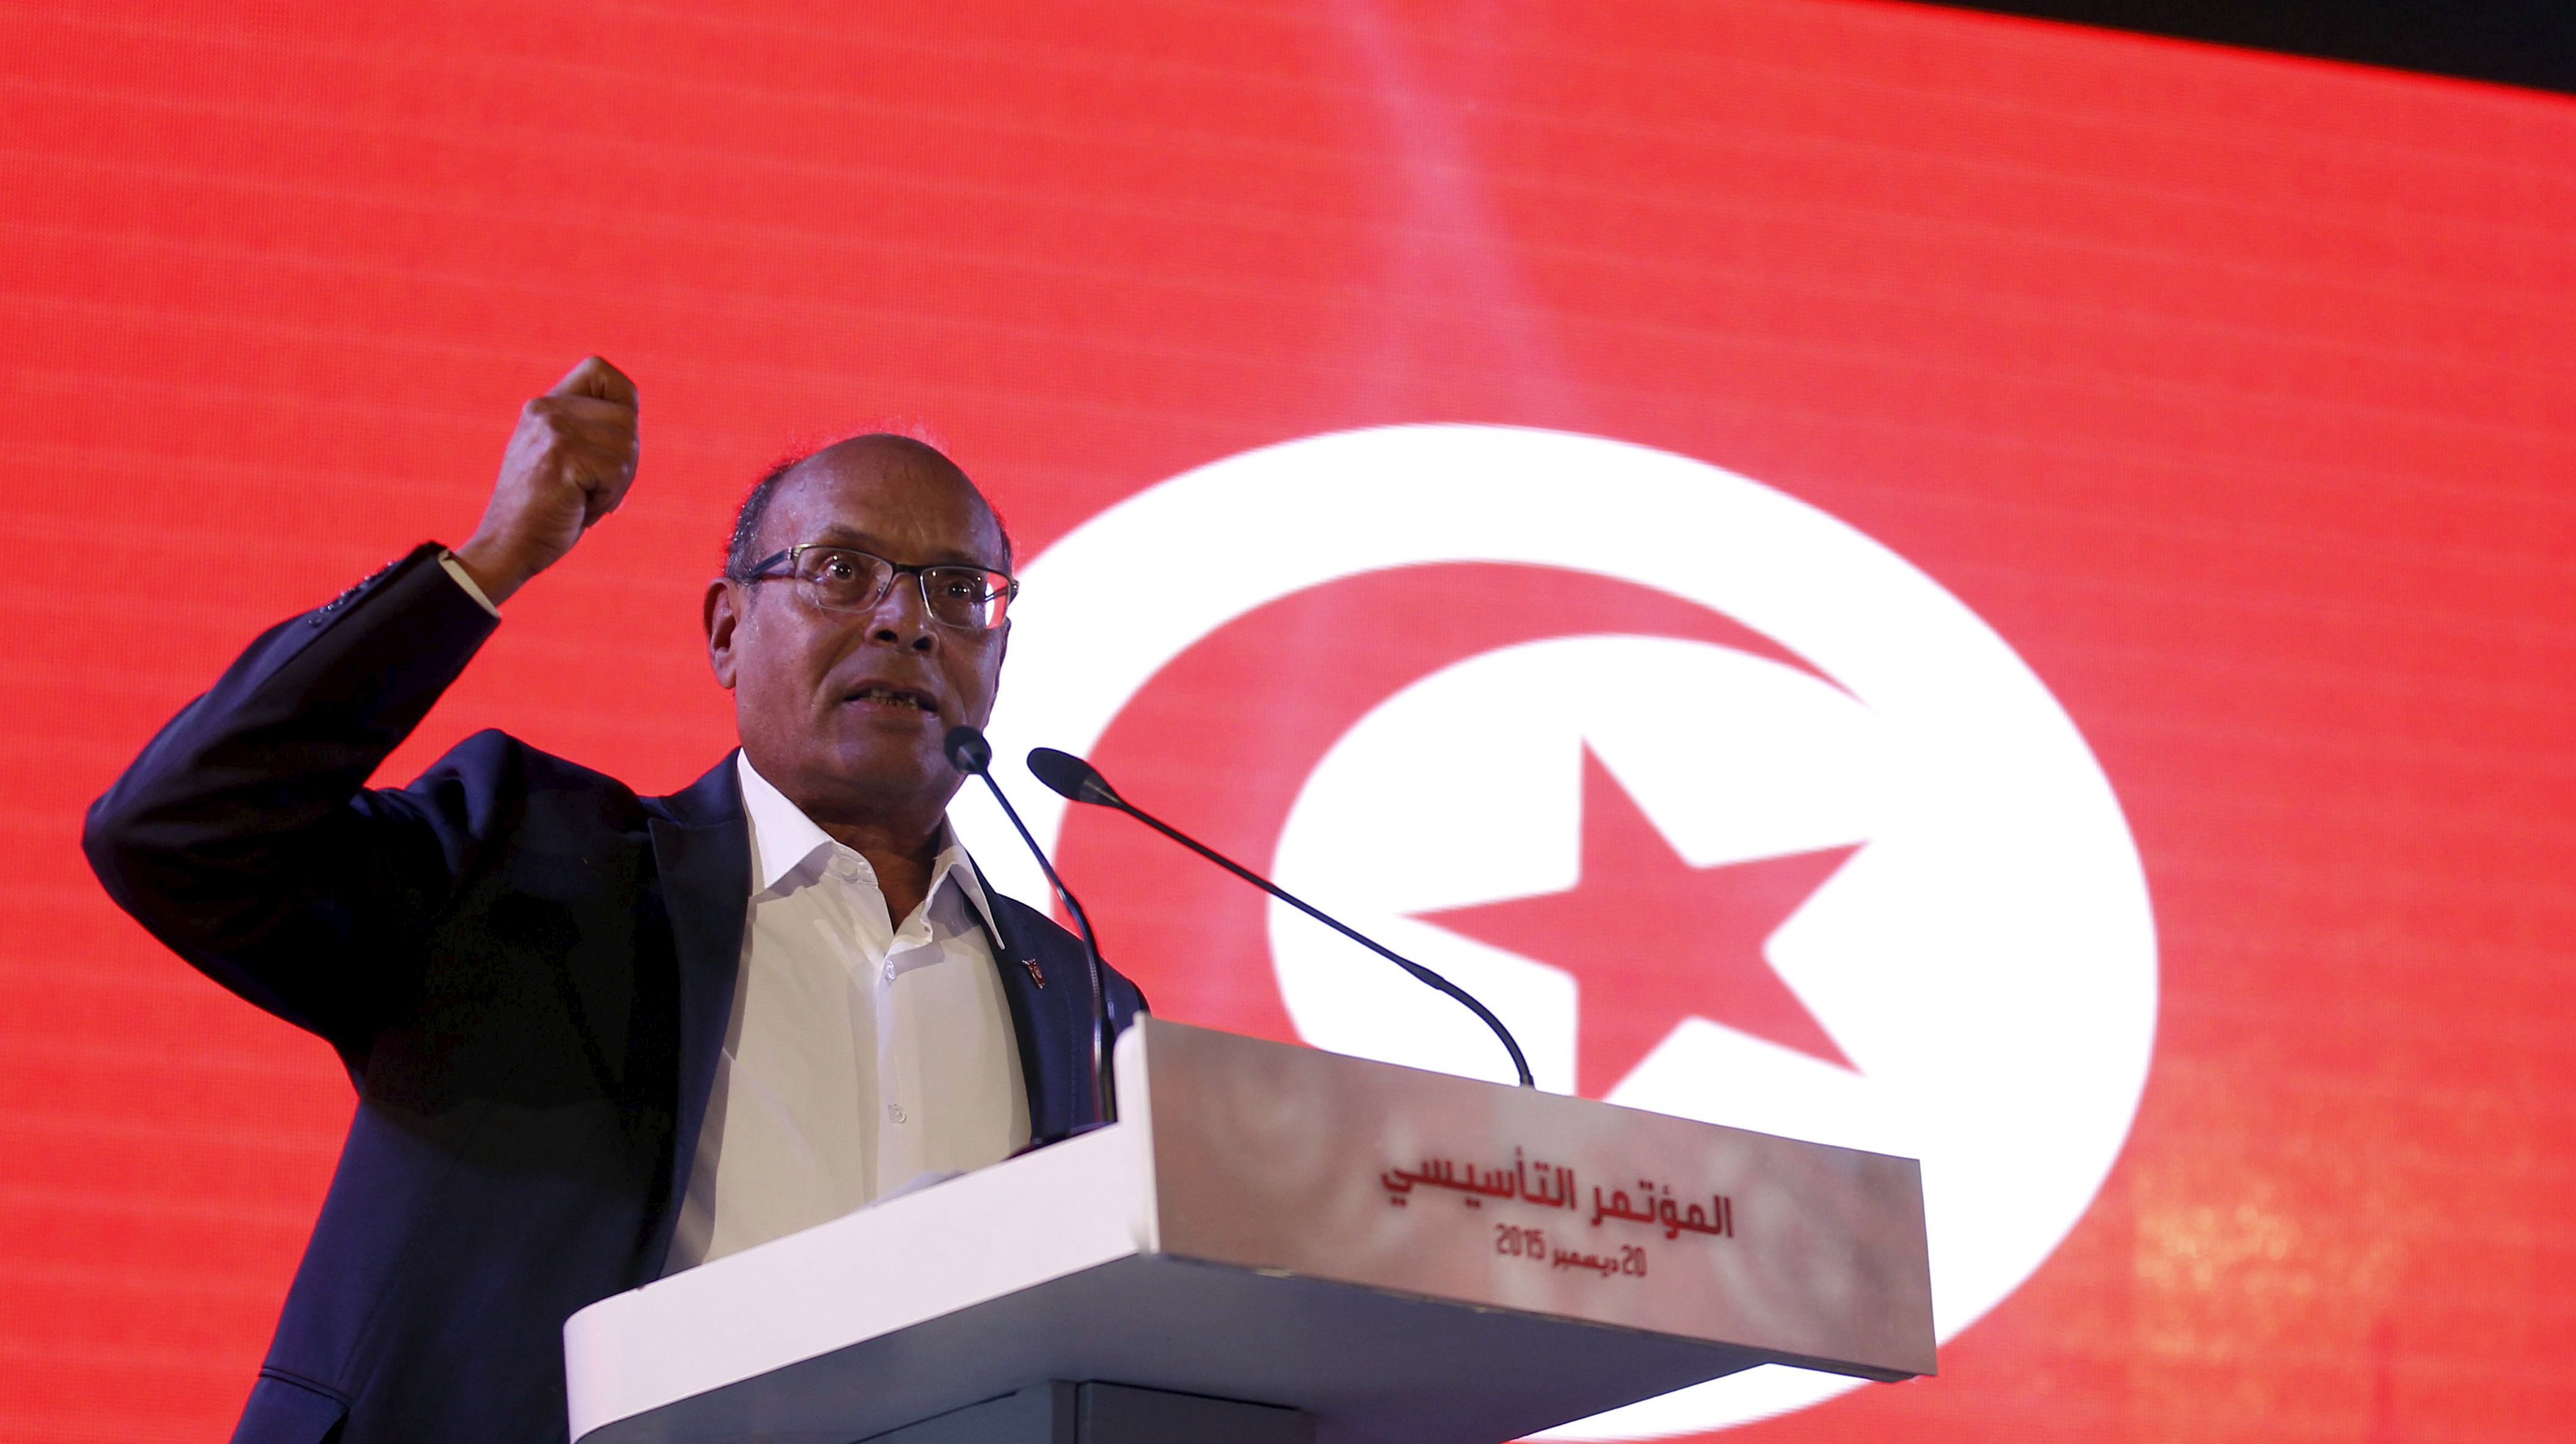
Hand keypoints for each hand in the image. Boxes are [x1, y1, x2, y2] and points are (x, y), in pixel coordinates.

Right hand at [452, 356, 639, 604]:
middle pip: (626, 418)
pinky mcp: (562, 458)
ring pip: (627, 446)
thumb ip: (586, 430)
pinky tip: (579, 509)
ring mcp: (553, 431)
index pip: (600, 370)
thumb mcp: (561, 457)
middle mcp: (545, 409)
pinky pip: (617, 472)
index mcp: (543, 405)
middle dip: (624, 461)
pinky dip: (608, 498)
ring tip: (582, 499)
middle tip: (592, 488)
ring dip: (617, 484)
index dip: (623, 402)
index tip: (612, 442)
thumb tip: (631, 416)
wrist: (506, 548)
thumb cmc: (544, 511)